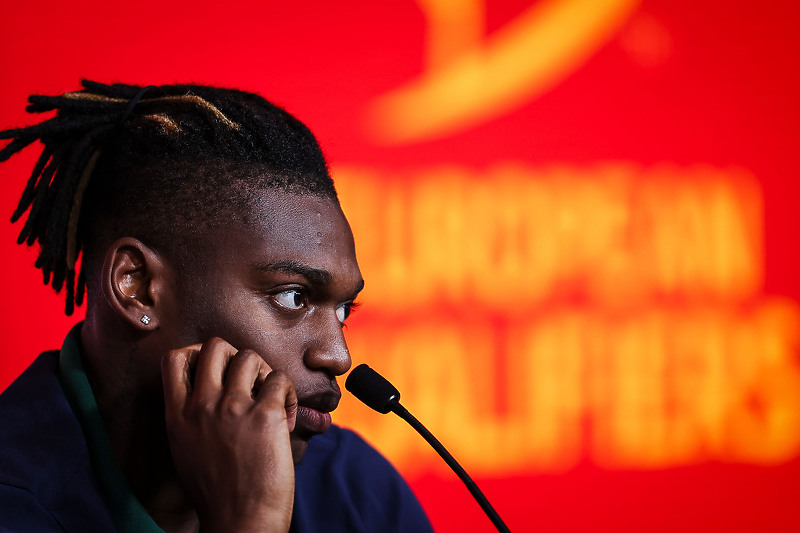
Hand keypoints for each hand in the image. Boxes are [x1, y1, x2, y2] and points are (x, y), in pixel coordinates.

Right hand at [161, 337, 297, 532]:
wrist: (241, 521)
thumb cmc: (217, 492)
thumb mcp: (185, 450)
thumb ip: (190, 417)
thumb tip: (207, 390)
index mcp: (178, 416)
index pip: (174, 359)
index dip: (197, 354)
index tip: (215, 371)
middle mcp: (202, 406)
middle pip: (215, 346)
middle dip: (235, 355)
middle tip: (248, 381)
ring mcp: (233, 408)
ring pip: (251, 356)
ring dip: (264, 372)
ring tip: (270, 398)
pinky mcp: (266, 414)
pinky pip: (280, 379)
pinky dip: (288, 393)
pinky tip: (286, 415)